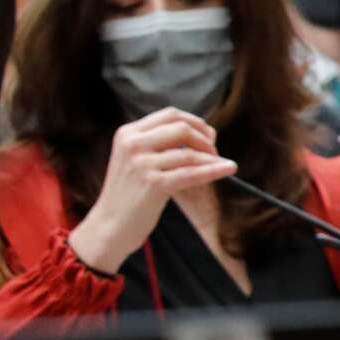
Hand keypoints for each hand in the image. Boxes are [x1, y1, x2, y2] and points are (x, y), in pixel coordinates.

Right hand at [66, 108, 235, 273]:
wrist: (110, 224)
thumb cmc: (130, 193)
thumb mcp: (136, 159)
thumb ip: (159, 143)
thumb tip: (201, 134)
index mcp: (128, 133)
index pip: (170, 114)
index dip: (195, 122)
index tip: (209, 135)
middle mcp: (132, 144)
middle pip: (182, 128)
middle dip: (205, 139)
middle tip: (215, 153)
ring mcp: (141, 164)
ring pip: (190, 153)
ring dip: (211, 159)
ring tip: (221, 165)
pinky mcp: (153, 184)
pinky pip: (192, 173)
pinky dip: (214, 170)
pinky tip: (229, 169)